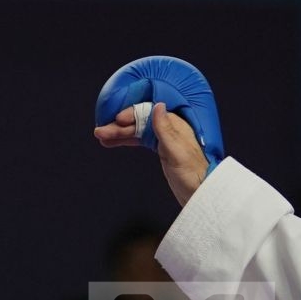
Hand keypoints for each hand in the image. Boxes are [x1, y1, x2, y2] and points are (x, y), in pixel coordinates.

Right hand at [92, 55, 225, 207]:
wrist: (200, 192)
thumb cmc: (193, 174)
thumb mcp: (178, 152)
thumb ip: (166, 129)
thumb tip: (158, 106)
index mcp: (176, 124)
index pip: (149, 112)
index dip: (131, 114)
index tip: (116, 120)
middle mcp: (169, 128)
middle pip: (139, 122)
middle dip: (119, 126)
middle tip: (100, 131)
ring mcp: (164, 139)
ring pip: (136, 131)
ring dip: (119, 134)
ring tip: (101, 137)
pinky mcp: (160, 149)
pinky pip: (139, 140)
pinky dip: (125, 141)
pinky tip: (112, 142)